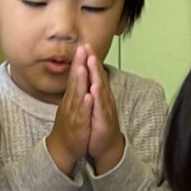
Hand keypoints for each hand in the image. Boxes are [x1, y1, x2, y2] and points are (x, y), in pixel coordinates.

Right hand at [45, 49, 93, 176]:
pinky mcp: (77, 125)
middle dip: (78, 64)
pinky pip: (81, 114)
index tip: (82, 45)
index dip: (78, 61)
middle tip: (81, 48)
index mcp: (72, 97)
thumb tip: (77, 76)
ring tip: (82, 67)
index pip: (75, 75)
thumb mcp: (72, 105)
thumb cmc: (69, 125)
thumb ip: (75, 90)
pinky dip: (84, 105)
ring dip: (79, 81)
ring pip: (77, 95)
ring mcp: (73, 113)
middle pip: (74, 80)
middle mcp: (71, 102)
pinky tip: (88, 96)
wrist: (62, 148)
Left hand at [85, 51, 125, 172]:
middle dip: (93, 61)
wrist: (106, 146)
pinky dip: (97, 98)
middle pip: (98, 76)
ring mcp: (105, 109)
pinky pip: (100, 108)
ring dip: (96, 75)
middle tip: (88, 46)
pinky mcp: (104, 121)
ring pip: (100, 89)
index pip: (94, 74)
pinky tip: (93, 89)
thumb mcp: (93, 105)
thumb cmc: (98, 125)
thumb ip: (91, 90)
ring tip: (91, 61)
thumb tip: (88, 77)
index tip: (84, 45)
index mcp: (99, 95)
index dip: (90, 60)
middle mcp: (104, 99)